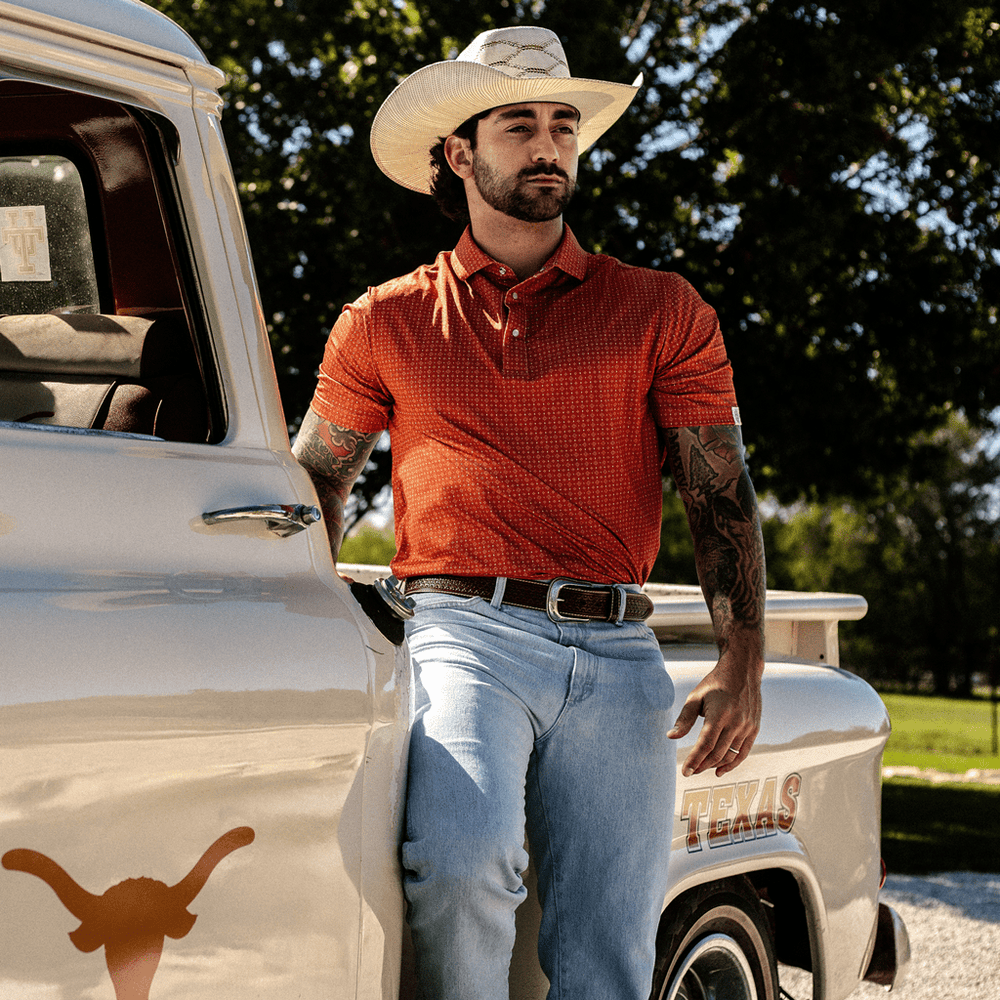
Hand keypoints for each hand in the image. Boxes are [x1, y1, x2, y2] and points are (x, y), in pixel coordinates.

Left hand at [668, 647, 762, 777]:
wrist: (742, 670)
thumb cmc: (715, 683)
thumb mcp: (696, 697)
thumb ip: (684, 718)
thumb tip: (671, 736)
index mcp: (719, 714)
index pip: (705, 745)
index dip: (694, 761)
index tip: (685, 772)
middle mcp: (736, 722)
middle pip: (717, 753)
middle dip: (702, 765)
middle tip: (691, 771)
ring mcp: (747, 726)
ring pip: (730, 755)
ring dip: (715, 765)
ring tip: (701, 768)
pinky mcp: (754, 728)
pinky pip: (743, 752)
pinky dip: (732, 763)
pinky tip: (720, 770)